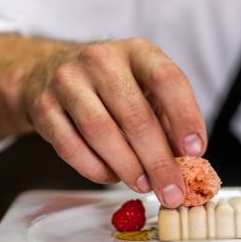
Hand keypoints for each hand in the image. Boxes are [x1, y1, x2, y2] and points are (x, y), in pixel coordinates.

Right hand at [23, 38, 206, 207]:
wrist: (48, 71)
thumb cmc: (112, 87)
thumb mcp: (145, 89)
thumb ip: (168, 121)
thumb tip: (187, 162)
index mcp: (137, 51)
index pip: (167, 79)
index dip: (185, 116)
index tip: (196, 150)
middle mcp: (101, 60)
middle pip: (134, 115)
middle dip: (158, 160)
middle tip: (173, 190)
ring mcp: (68, 81)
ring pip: (101, 132)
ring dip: (128, 167)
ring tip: (145, 186)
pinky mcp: (44, 107)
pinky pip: (71, 147)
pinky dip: (96, 169)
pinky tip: (113, 177)